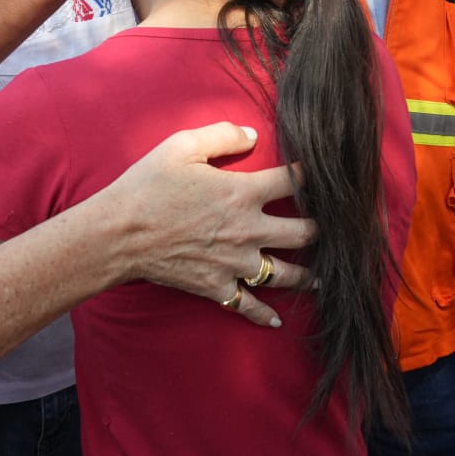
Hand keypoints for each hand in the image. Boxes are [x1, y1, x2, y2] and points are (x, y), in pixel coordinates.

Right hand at [107, 122, 314, 327]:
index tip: (326, 176)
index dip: (312, 176)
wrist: (119, 235)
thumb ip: (222, 135)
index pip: (292, 182)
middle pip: (304, 233)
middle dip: (323, 229)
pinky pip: (249, 305)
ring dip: (309, 275)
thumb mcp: (181, 146)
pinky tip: (277, 320)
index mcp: (242, 192)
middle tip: (335, 229)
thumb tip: (254, 135)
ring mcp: (235, 263)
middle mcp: (248, 230)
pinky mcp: (218, 286)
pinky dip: (264, 315)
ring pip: (287, 274)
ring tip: (325, 277)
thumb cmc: (148, 186)